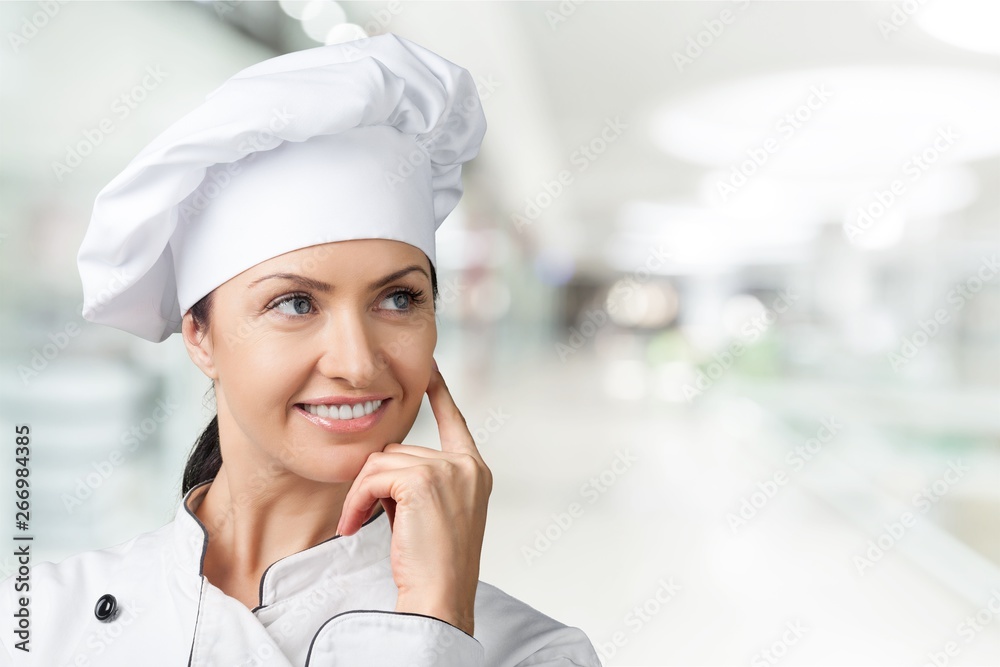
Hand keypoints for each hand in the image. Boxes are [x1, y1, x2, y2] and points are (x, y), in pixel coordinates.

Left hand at [336, 360, 492, 635]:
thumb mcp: (434, 512)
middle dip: (375, 483)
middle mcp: (466, 465)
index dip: (440, 393)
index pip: (455, 420)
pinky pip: (371, 477)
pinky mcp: (423, 480)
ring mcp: (447, 470)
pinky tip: (355, 525)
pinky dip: (356, 501)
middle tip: (365, 518)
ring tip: (361, 524)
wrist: (439, 598)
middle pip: (398, 449)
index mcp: (475, 472)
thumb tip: (383, 461)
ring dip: (362, 494)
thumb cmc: (430, 565)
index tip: (431, 368)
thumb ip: (421, 480)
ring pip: (380, 462)